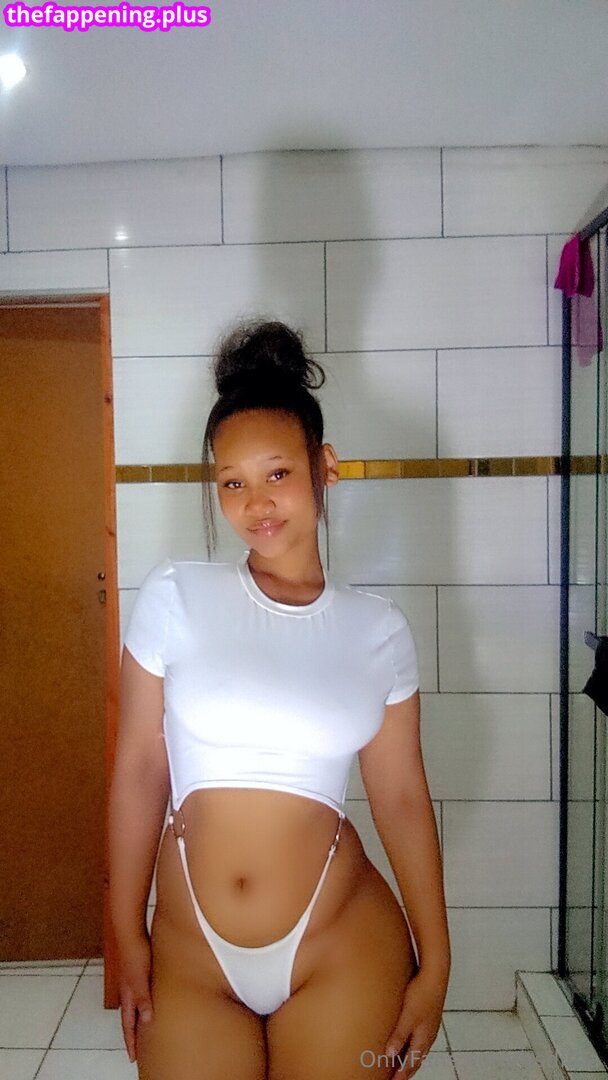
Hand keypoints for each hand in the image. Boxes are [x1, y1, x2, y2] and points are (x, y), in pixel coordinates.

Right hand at [117, 932, 153, 1063]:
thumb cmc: (135, 953)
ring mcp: (131, 980)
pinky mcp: (138, 970)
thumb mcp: (140, 979)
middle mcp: (127, 990)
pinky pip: (140, 992)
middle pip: (129, 1017)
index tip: (133, 1057)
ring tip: (145, 1027)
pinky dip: (143, 1002)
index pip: (128, 1024)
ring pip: (134, 1005)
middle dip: (133, 1033)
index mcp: (127, 995)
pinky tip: (151, 998)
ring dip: (137, 1018)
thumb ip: (143, 999)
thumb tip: (146, 1021)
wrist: (130, 931)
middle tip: (138, 1047)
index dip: (131, 1041)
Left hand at [384, 969, 447, 1077]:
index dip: (402, 1075)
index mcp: (424, 1038)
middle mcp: (428, 1035)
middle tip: (398, 1078)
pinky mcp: (428, 1016)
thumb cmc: (422, 993)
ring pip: (418, 1048)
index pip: (412, 1063)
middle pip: (416, 1059)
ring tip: (401, 1064)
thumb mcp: (408, 1016)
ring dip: (410, 1058)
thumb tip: (389, 1054)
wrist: (435, 974)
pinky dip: (412, 1045)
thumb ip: (399, 1035)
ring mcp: (429, 1026)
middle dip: (407, 1070)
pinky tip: (407, 1039)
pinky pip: (419, 1037)